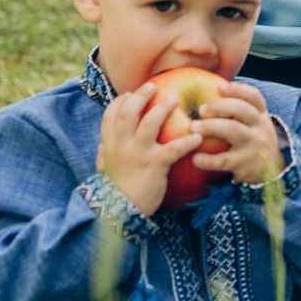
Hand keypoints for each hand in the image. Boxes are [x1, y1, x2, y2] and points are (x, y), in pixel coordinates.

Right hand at [98, 84, 201, 216]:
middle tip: (154, 86)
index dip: (120, 102)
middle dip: (141, 96)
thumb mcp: (104, 171)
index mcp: (110, 145)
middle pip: (129, 112)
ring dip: (163, 109)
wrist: (117, 214)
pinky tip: (198, 138)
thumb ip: (104, 155)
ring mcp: (138, 154)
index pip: (110, 115)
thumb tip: (102, 146)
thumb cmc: (115, 192)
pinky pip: (172, 150)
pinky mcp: (154, 165)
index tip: (129, 94)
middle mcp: (122, 145)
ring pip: (150, 123)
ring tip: (176, 99)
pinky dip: (186, 143)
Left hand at [186, 82, 282, 186]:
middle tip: (200, 109)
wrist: (271, 173)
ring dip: (211, 126)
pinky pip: (225, 160)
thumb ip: (237, 111)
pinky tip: (195, 158)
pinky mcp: (246, 165)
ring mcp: (254, 146)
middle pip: (242, 109)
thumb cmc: (252, 142)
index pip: (254, 96)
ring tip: (192, 127)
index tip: (219, 86)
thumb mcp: (254, 125)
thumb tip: (207, 91)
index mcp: (261, 115)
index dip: (237, 89)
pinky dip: (209, 160)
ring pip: (233, 130)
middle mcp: (260, 128)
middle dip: (219, 106)